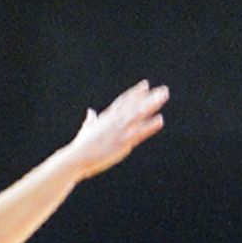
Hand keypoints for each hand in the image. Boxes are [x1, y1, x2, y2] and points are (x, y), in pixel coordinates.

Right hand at [53, 82, 169, 178]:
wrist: (78, 157)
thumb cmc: (81, 146)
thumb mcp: (86, 129)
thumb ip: (90, 120)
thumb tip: (90, 112)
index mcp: (107, 117)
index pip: (124, 101)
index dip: (135, 93)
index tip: (146, 85)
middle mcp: (115, 121)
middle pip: (135, 105)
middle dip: (150, 97)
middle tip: (163, 89)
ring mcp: (120, 131)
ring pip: (139, 114)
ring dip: (152, 105)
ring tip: (164, 98)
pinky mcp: (123, 142)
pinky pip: (139, 132)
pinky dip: (149, 126)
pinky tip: (159, 119)